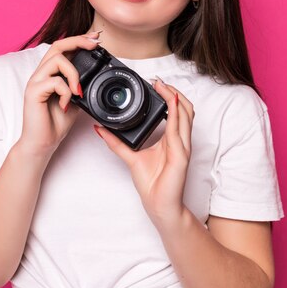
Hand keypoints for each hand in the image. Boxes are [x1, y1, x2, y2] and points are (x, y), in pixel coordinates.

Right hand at [18, 31, 101, 156]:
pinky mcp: (33, 92)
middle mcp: (41, 74)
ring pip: (56, 60)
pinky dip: (66, 93)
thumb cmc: (55, 123)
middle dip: (78, 41)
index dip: (79, 40)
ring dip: (73, 73)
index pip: (62, 49)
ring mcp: (35, 82)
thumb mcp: (75, 101)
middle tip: (95, 44)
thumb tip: (95, 76)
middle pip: (57, 45)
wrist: (42, 143)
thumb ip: (80, 86)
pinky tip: (66, 105)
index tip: (96, 38)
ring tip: (79, 91)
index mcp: (50, 74)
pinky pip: (54, 82)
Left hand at [93, 77, 194, 224]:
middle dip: (174, 91)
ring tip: (164, 87)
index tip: (155, 85)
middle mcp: (180, 141)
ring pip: (186, 115)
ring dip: (176, 98)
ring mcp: (183, 147)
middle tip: (159, 82)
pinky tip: (170, 103)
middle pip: (185, 108)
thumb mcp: (131, 157)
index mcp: (172, 140)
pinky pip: (179, 130)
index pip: (177, 112)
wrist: (160, 205)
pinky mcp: (181, 155)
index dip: (170, 96)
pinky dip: (175, 115)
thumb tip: (100, 129)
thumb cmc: (152, 184)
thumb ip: (116, 142)